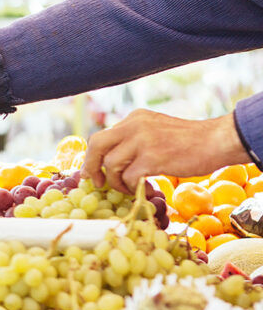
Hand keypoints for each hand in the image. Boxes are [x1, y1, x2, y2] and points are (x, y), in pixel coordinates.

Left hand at [81, 110, 248, 192]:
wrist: (218, 140)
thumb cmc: (190, 141)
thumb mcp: (156, 131)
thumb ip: (135, 140)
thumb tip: (114, 160)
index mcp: (134, 118)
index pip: (101, 137)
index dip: (93, 157)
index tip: (93, 174)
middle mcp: (134, 126)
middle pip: (96, 145)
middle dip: (91, 167)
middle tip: (97, 183)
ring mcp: (142, 141)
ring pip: (111, 165)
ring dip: (118, 183)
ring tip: (133, 189)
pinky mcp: (153, 157)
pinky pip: (129, 177)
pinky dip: (133, 189)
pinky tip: (147, 191)